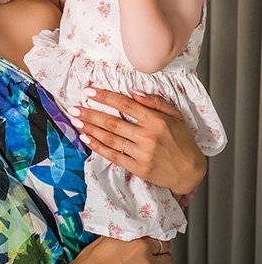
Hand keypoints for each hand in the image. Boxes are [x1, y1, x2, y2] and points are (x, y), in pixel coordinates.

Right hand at [52, 236, 172, 263]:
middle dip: (162, 253)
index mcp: (140, 246)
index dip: (159, 240)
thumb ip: (124, 233)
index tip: (156, 240)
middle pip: (168, 256)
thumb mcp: (107, 238)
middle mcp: (147, 263)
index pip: (162, 241)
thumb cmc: (92, 263)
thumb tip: (129, 230)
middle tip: (156, 252)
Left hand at [69, 88, 206, 194]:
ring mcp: (142, 154)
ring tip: (75, 121)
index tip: (89, 91)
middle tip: (73, 108)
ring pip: (110, 139)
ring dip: (90, 130)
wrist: (191, 172)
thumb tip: (133, 92)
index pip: (125, 104)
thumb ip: (155, 102)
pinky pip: (113, 156)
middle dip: (90, 114)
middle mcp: (147, 137)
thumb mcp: (175, 116)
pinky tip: (86, 139)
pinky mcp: (138, 168)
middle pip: (112, 122)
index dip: (105, 97)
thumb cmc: (182, 141)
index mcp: (156, 121)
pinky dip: (98, 147)